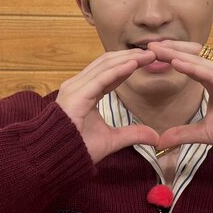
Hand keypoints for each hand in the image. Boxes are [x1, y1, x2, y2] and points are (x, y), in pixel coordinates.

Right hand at [56, 49, 161, 164]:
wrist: (56, 158)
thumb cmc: (77, 148)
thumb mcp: (112, 139)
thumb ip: (132, 134)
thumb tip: (155, 138)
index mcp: (84, 92)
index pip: (109, 71)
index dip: (128, 64)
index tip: (148, 61)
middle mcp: (78, 85)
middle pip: (107, 62)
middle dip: (130, 56)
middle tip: (152, 53)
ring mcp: (75, 88)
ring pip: (105, 65)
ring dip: (128, 58)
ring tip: (147, 56)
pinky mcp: (77, 94)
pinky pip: (100, 78)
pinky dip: (118, 70)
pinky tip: (134, 64)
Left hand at [147, 41, 212, 155]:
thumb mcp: (205, 133)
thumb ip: (184, 133)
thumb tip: (161, 140)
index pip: (191, 61)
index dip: (172, 55)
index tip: (151, 52)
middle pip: (194, 55)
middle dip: (171, 49)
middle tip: (149, 44)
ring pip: (200, 61)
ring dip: (178, 54)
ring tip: (158, 49)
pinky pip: (212, 73)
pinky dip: (194, 68)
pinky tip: (177, 63)